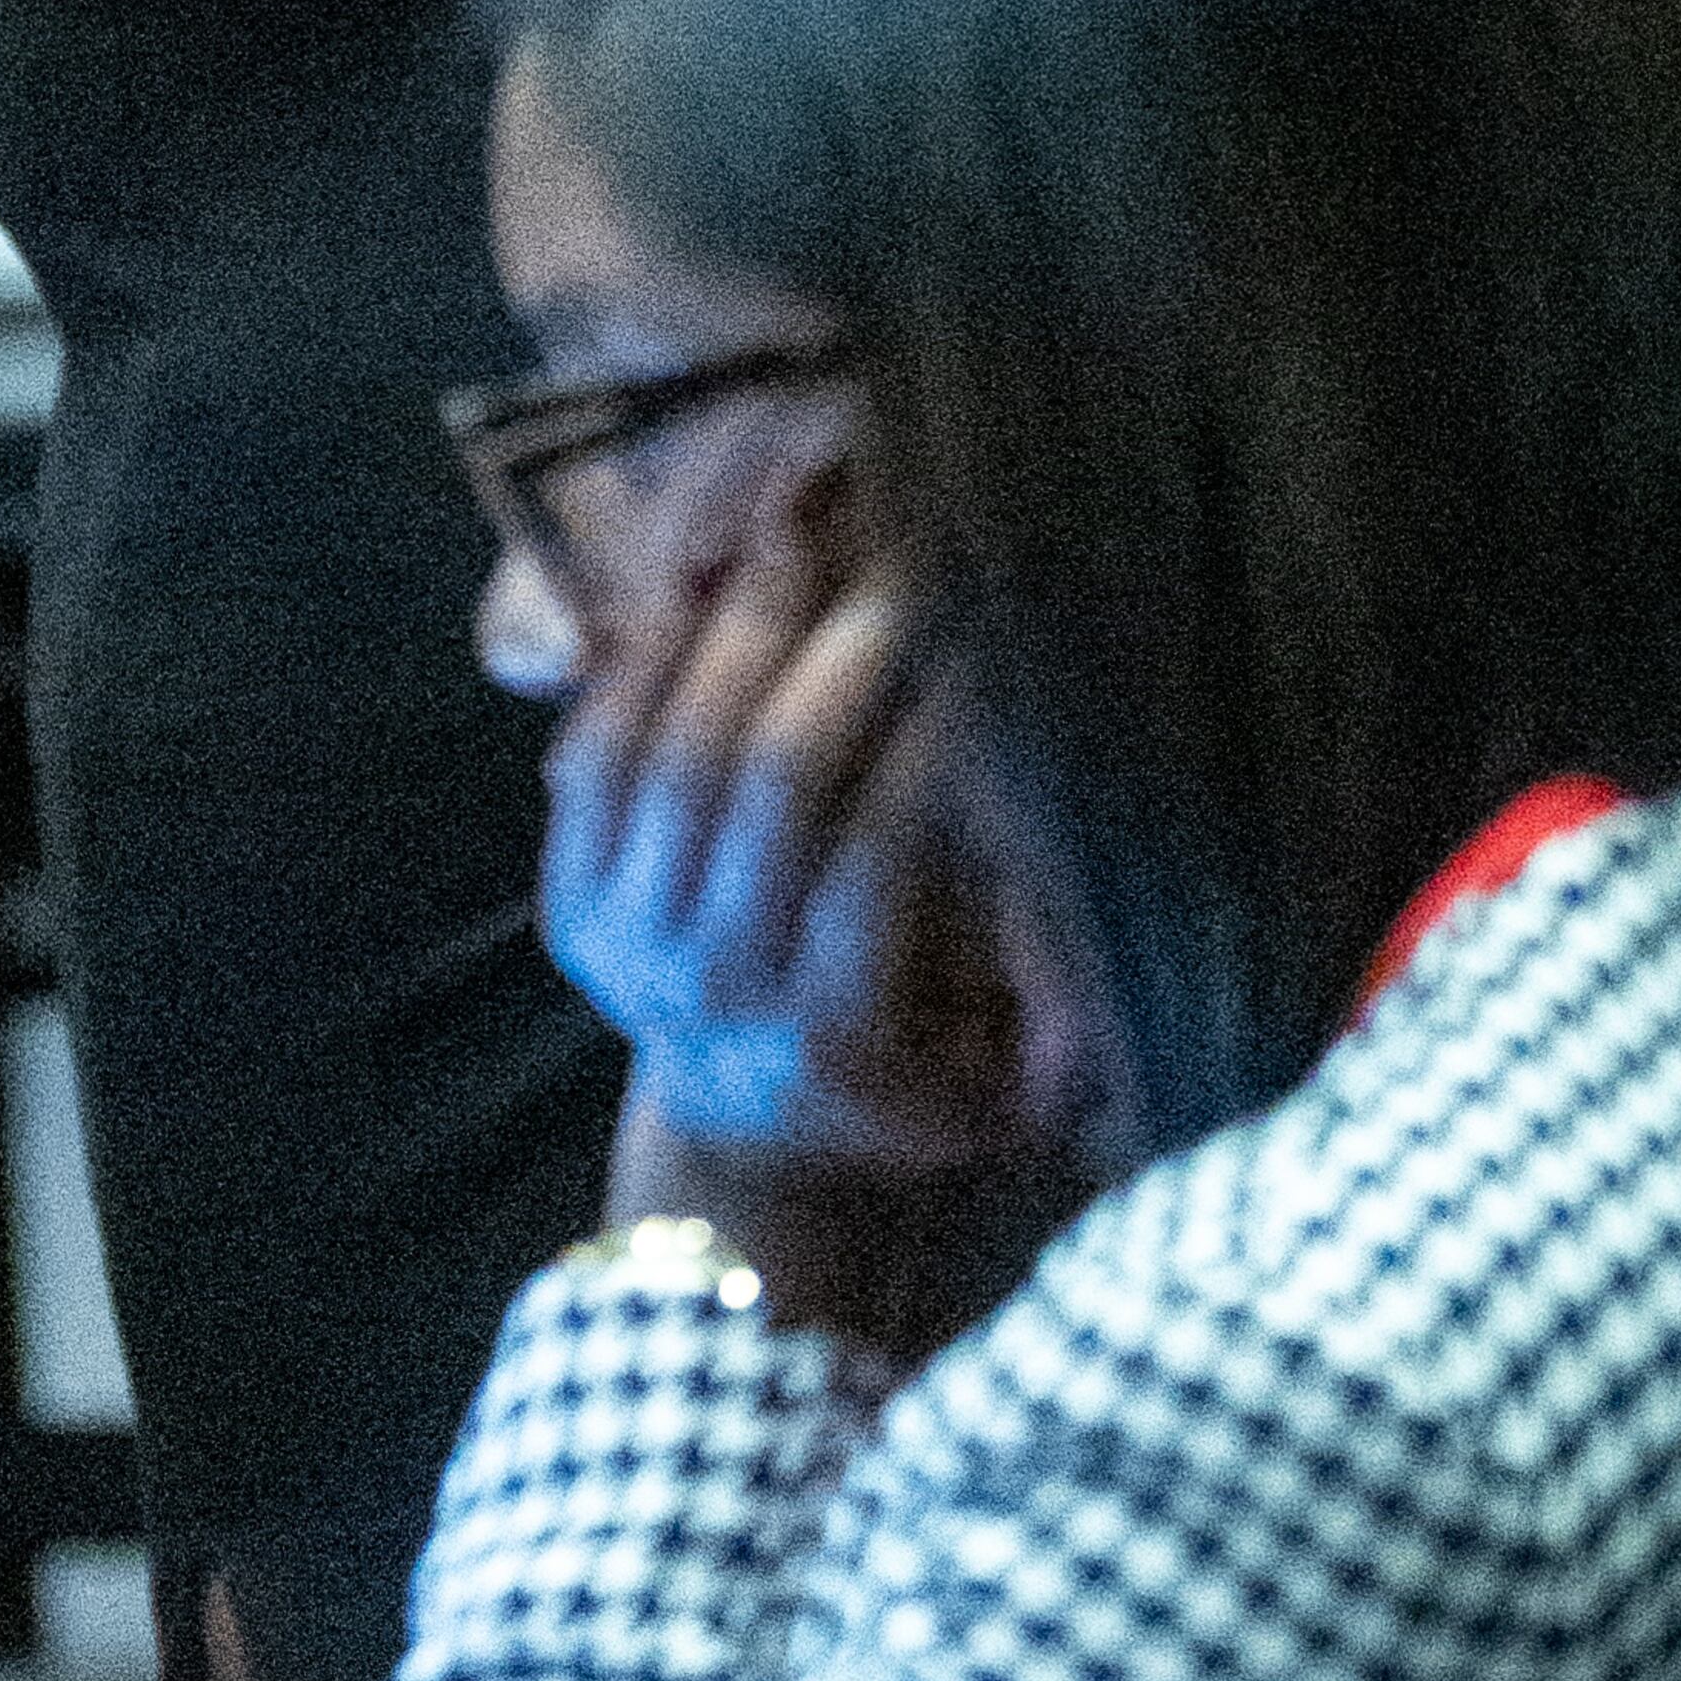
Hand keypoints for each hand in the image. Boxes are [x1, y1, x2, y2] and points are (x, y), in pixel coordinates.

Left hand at [545, 572, 1101, 1367]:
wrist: (752, 1134)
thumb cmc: (912, 1085)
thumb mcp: (999, 1084)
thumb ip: (1054, 1013)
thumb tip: (1111, 922)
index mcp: (827, 1040)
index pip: (875, 858)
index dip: (926, 743)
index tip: (979, 653)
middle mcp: (712, 987)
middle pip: (770, 784)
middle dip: (841, 661)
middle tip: (900, 572)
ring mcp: (625, 941)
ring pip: (678, 754)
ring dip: (743, 639)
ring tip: (801, 547)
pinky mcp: (569, 902)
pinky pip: (599, 759)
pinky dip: (647, 670)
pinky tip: (702, 591)